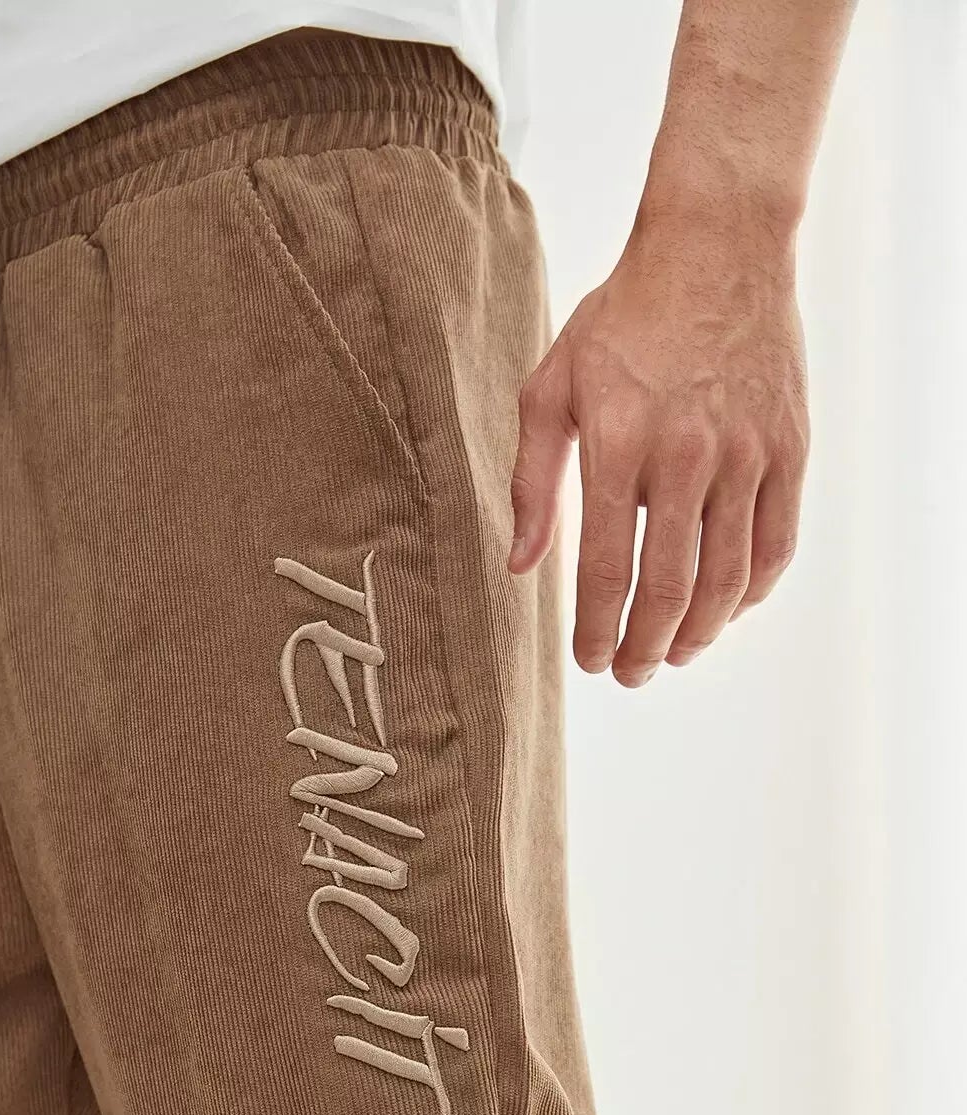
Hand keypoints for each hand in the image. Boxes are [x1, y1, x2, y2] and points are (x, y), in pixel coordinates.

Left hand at [509, 210, 809, 686]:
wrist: (717, 247)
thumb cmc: (622, 319)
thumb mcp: (552, 387)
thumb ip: (531, 481)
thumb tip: (521, 565)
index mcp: (619, 442)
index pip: (604, 567)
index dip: (595, 628)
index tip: (587, 660)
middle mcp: (686, 453)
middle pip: (669, 587)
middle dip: (646, 647)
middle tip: (630, 673)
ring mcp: (746, 452)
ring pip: (727, 577)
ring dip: (699, 632)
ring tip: (675, 653)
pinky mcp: (789, 447)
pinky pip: (775, 543)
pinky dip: (751, 590)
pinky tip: (725, 609)